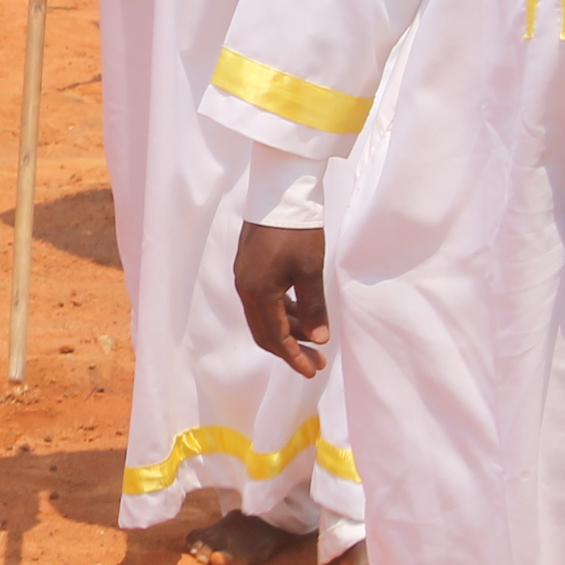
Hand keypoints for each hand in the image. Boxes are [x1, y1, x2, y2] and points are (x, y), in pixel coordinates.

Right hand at [233, 222, 329, 378]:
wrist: (280, 193)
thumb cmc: (297, 232)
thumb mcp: (310, 271)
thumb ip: (313, 308)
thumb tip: (319, 338)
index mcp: (257, 293)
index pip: (274, 337)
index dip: (294, 357)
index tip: (313, 371)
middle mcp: (245, 289)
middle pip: (264, 332)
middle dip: (290, 349)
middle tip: (317, 361)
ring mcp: (246, 278)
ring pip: (264, 317)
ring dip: (288, 331)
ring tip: (315, 339)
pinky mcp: (250, 268)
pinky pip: (264, 301)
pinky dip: (282, 313)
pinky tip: (301, 315)